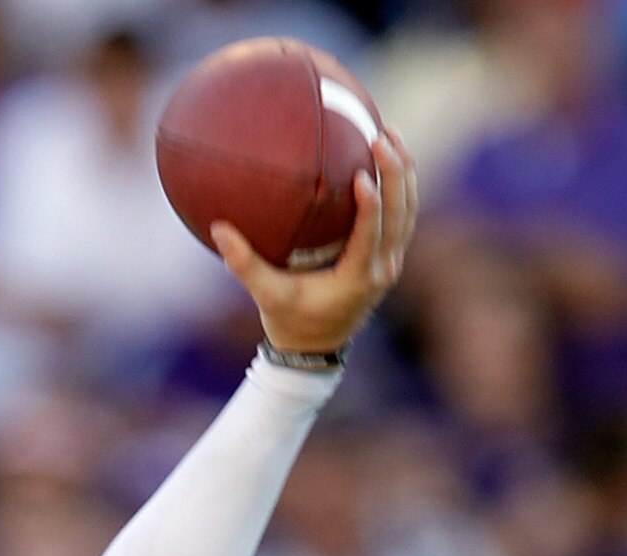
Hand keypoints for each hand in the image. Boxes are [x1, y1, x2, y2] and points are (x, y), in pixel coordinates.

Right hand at [212, 128, 416, 359]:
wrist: (313, 350)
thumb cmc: (289, 321)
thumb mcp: (267, 296)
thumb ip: (244, 264)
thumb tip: (217, 228)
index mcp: (356, 279)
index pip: (370, 235)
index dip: (370, 204)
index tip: (361, 173)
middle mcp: (380, 271)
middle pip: (399, 215)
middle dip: (395, 173)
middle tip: (381, 135)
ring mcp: (390, 264)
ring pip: (408, 211)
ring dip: (404, 172)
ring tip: (390, 133)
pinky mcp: (389, 257)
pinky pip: (403, 216)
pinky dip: (401, 185)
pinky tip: (390, 155)